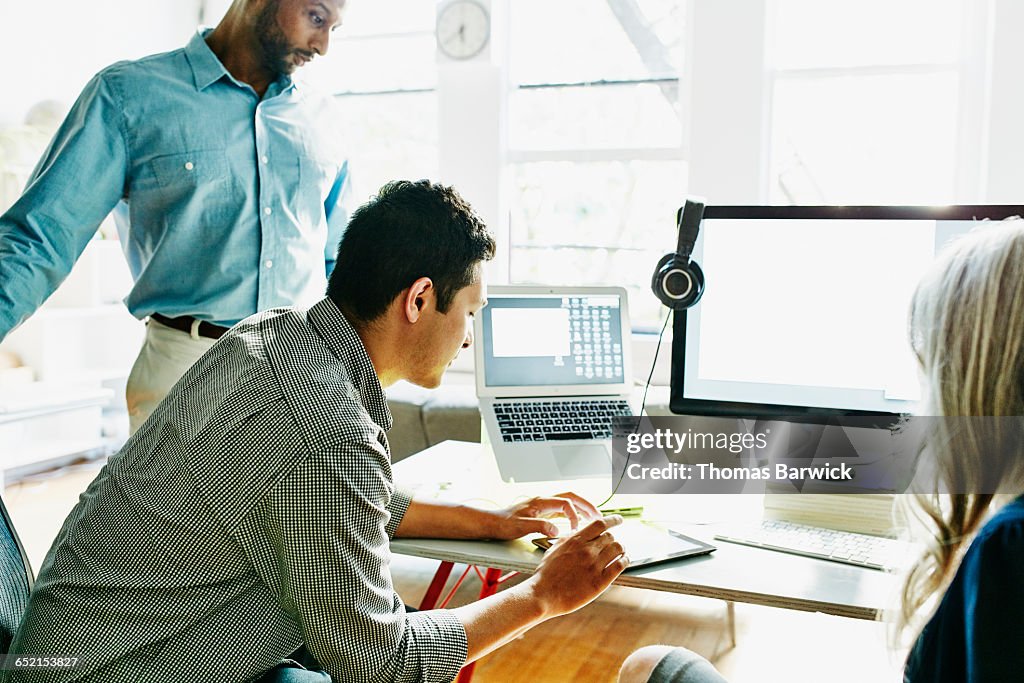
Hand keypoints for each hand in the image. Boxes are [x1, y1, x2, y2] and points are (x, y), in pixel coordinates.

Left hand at [486, 492, 600, 539]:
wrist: (492, 523)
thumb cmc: (503, 524)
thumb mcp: (521, 527)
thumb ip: (539, 527)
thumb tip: (556, 530)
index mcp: (541, 502)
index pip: (566, 503)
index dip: (574, 515)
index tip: (576, 529)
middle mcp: (544, 501)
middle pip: (572, 497)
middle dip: (587, 506)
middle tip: (600, 517)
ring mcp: (543, 506)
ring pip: (569, 502)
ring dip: (582, 509)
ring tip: (594, 519)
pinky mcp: (542, 512)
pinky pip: (563, 509)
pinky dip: (573, 514)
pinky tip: (577, 524)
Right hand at [526, 515, 628, 616]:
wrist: (544, 595)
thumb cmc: (546, 574)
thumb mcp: (554, 549)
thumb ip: (567, 539)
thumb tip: (576, 532)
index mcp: (576, 541)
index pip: (600, 523)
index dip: (612, 520)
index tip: (618, 520)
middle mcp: (587, 551)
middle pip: (610, 536)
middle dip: (611, 539)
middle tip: (611, 543)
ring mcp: (595, 566)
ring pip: (618, 548)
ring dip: (620, 549)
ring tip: (620, 552)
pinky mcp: (600, 581)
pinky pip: (620, 565)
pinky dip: (625, 560)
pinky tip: (624, 561)